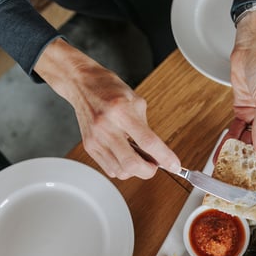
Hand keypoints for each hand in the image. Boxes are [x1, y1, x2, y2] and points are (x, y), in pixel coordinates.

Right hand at [34, 39, 180, 179]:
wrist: (81, 84)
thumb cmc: (110, 89)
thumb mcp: (136, 102)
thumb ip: (146, 129)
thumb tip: (157, 154)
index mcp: (122, 112)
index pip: (148, 142)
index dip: (164, 157)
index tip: (174, 165)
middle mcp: (107, 127)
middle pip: (131, 164)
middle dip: (148, 170)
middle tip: (154, 164)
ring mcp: (96, 139)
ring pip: (121, 171)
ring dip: (134, 170)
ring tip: (138, 157)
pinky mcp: (89, 146)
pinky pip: (109, 169)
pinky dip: (121, 167)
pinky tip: (124, 155)